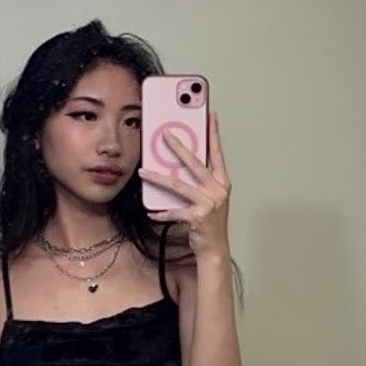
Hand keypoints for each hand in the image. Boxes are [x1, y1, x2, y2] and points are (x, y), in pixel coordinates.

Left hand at [138, 111, 231, 260]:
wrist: (215, 248)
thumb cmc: (211, 223)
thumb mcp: (210, 198)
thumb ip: (199, 182)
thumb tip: (179, 166)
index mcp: (222, 182)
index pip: (217, 153)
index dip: (214, 134)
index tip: (210, 117)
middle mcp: (217, 190)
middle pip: (195, 163)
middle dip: (178, 146)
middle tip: (165, 133)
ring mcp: (208, 203)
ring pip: (177, 184)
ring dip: (157, 178)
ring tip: (143, 172)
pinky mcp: (197, 216)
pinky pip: (173, 211)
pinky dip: (161, 213)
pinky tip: (152, 212)